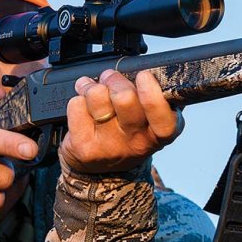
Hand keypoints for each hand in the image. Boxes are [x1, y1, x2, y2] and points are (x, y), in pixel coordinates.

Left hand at [59, 69, 181, 173]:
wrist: (99, 171)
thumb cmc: (125, 135)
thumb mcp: (147, 120)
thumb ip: (148, 97)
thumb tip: (139, 70)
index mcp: (158, 133)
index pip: (164, 119)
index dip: (152, 95)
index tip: (143, 77)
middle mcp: (136, 143)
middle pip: (125, 98)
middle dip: (114, 79)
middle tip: (109, 78)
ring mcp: (109, 147)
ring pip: (97, 96)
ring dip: (91, 86)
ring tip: (91, 90)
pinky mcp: (84, 148)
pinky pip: (76, 106)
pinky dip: (77, 100)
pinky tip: (82, 108)